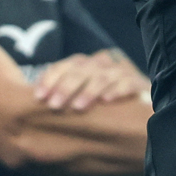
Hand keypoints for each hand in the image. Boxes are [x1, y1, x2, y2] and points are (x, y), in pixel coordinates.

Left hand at [32, 49, 150, 111]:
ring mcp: (123, 72)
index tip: (38, 97)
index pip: (66, 65)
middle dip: (65, 87)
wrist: (141, 111)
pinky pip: (128, 82)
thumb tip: (35, 102)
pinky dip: (116, 90)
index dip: (50, 79)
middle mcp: (104, 64)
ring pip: (102, 76)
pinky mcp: (140, 83)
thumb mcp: (81, 99)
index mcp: (87, 64)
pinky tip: (106, 101)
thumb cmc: (104, 106)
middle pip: (81, 69)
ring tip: (78, 108)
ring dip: (88, 91)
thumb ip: (64, 97)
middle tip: (54, 106)